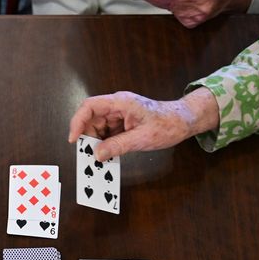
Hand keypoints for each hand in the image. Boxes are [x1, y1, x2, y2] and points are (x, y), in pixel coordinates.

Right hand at [67, 88, 219, 160]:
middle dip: (88, 137)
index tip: (74, 139)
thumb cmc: (167, 124)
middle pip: (91, 118)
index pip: (90, 106)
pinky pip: (107, 132)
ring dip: (97, 142)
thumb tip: (97, 154)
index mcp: (121, 102)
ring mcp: (120, 114)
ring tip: (101, 157)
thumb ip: (118, 146)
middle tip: (90, 155)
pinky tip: (109, 154)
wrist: (184, 121)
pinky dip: (106, 144)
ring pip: (98, 127)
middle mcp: (117, 106)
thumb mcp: (142, 138)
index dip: (77, 122)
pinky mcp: (123, 122)